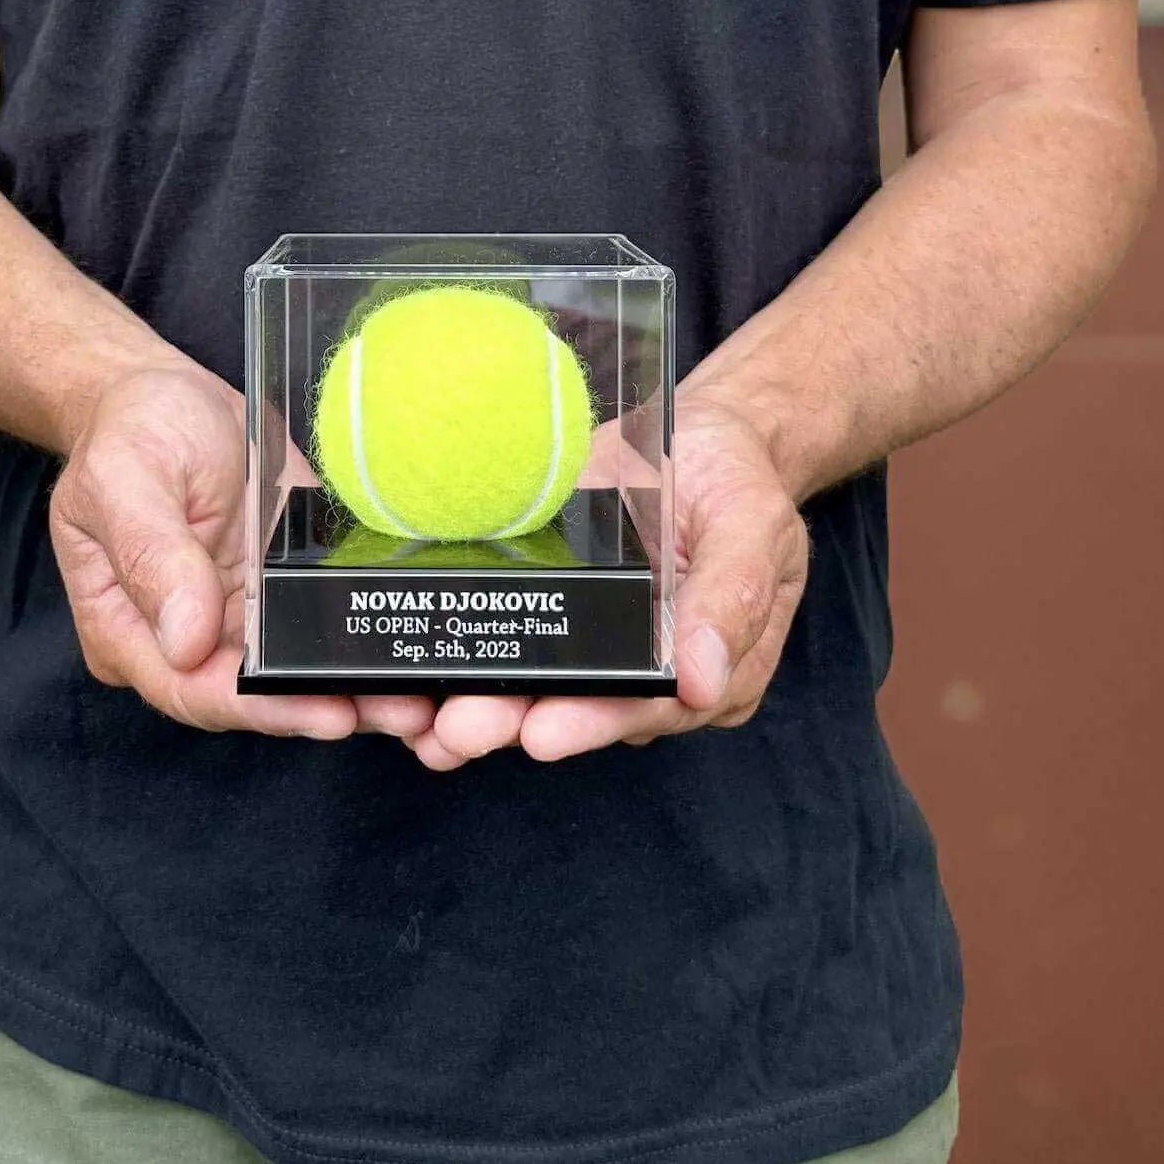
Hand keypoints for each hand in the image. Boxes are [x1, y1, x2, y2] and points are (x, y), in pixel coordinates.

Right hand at [50, 364, 432, 742]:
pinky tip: (412, 648)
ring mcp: (239, 614)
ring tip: (420, 698)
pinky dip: (363, 636)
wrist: (162, 392)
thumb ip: (152, 556)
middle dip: (327, 706)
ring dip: (357, 685)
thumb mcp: (125, 479)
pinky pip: (321, 619)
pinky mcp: (280, 584)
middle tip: (401, 712)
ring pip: (297, 667)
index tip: (324, 713)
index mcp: (128, 631)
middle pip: (256, 695)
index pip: (194, 689)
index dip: (261, 709)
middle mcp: (187, 636)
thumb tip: (185, 639)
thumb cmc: (128, 431)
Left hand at [404, 390, 808, 768]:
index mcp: (706, 667)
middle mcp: (644, 672)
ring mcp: (594, 641)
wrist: (708, 433)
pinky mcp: (552, 604)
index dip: (590, 722)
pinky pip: (505, 638)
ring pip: (531, 689)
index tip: (542, 731)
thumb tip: (703, 681)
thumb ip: (734, 599)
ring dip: (472, 705)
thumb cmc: (738, 480)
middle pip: (575, 708)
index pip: (643, 707)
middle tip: (456, 729)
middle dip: (511, 721)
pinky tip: (407, 681)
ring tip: (416, 718)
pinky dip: (456, 661)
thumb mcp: (756, 525)